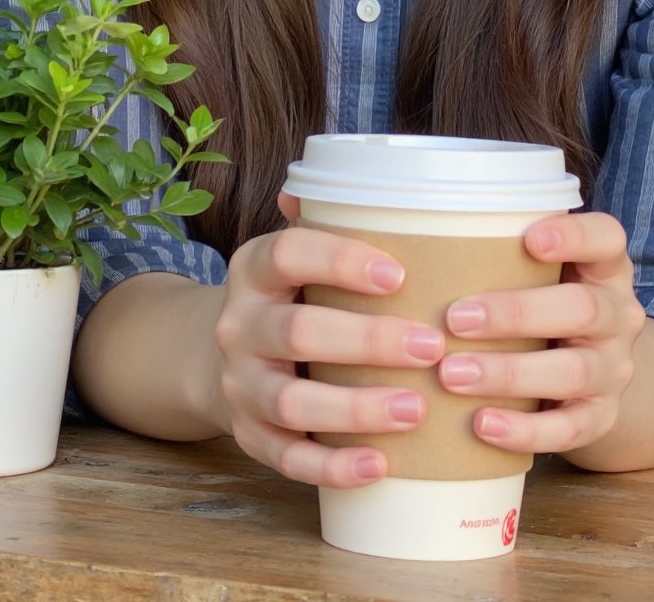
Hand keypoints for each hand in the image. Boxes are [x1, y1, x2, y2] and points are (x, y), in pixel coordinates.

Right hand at [209, 191, 445, 487]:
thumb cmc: (287, 296)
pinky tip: (380, 466)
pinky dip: (333, 467)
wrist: (220, 357)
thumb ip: (332, 221)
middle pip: (298, 332)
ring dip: (357, 409)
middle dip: (368, 341)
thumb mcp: (293, 254)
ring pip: (292, 403)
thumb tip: (380, 186)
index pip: (287, 253)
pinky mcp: (250, 437)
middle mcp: (240, 325)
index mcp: (253, 269)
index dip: (340, 262)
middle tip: (433, 347)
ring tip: (417, 408)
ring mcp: (241, 385)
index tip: (399, 275)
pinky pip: (288, 459)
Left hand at [438, 212, 645, 454]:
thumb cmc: (540, 301)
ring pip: (573, 371)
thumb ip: (497, 252)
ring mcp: (613, 369)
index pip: (606, 238)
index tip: (530, 239)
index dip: (574, 235)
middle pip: (582, 308)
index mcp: (603, 266)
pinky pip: (570, 429)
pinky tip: (482, 425)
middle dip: (516, 313)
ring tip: (451, 375)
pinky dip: (525, 430)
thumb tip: (395, 233)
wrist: (588, 370)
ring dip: (508, 374)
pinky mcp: (601, 417)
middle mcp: (617, 314)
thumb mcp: (537, 270)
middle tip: (454, 319)